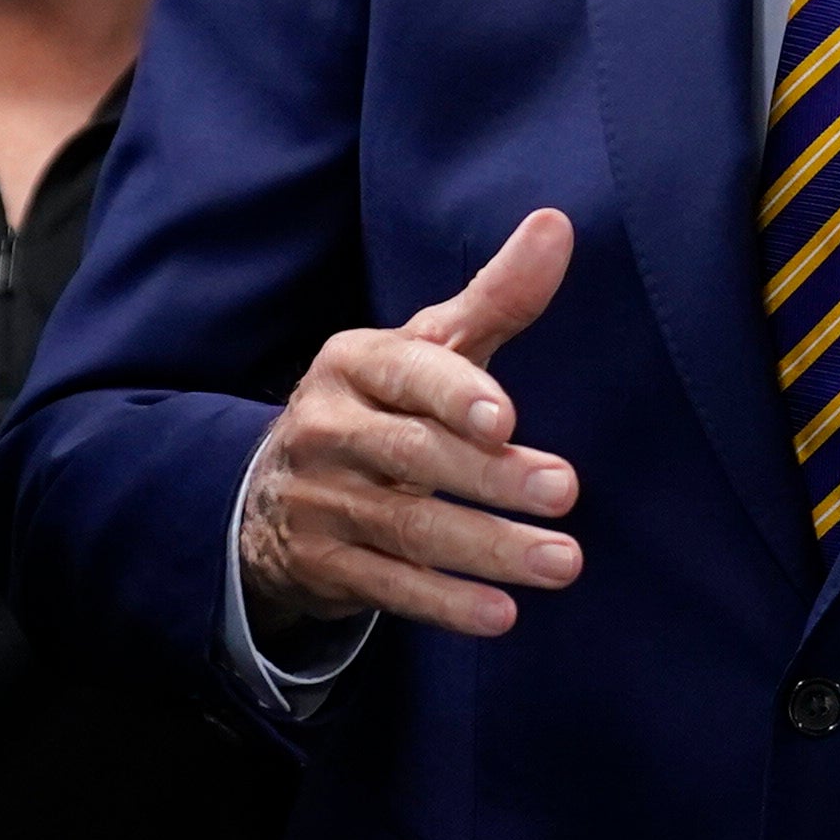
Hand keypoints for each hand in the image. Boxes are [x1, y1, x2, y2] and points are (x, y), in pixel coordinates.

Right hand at [242, 210, 582, 655]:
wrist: (275, 493)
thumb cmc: (384, 406)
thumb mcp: (428, 349)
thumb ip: (494, 298)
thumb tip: (558, 225)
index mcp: (355, 363)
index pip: (406, 374)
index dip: (453, 394)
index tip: (506, 417)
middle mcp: (327, 428)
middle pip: (413, 456)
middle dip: (490, 477)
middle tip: (565, 492)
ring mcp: (319, 500)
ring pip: (406, 527)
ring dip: (487, 549)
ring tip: (562, 562)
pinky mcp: (322, 564)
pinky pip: (387, 586)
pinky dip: (444, 604)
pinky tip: (501, 614)